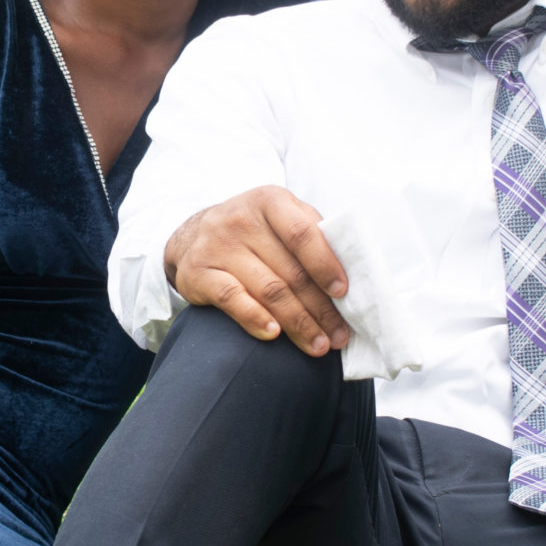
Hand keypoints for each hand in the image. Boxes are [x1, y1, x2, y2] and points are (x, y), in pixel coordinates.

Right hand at [164, 186, 353, 357]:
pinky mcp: (198, 272)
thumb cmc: (253, 231)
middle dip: (320, 309)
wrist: (193, 236)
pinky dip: (255, 319)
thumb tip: (352, 271)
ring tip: (317, 345)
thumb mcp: (280, 217)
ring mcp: (217, 245)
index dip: (325, 265)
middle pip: (290, 271)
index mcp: (270, 201)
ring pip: (268, 290)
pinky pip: (232, 299)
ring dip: (298, 323)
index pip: (303, 233)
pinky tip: (274, 334)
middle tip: (339, 335)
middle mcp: (242, 219)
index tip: (343, 293)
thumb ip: (312, 234)